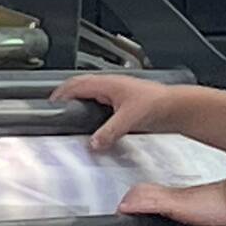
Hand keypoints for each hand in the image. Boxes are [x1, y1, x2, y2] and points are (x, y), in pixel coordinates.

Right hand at [50, 75, 172, 149]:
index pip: (75, 85)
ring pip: (89, 96)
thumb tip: (93, 142)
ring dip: (77, 103)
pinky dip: (89, 112)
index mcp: (107, 83)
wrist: (175, 107)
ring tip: (67, 116)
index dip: (60, 94)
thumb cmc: (157, 103)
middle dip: (65, 97)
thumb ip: (109, 131)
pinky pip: (98, 106)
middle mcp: (109, 86)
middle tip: (54, 110)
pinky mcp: (120, 105)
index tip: (49, 104)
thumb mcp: (129, 118)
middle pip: (79, 88)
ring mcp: (114, 95)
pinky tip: (90, 124)